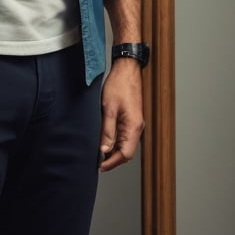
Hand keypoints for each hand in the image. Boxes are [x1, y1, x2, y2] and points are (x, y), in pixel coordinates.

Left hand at [99, 57, 143, 171]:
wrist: (127, 68)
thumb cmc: (119, 85)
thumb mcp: (109, 109)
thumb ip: (107, 131)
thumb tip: (103, 150)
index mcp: (133, 126)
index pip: (126, 154)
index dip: (112, 162)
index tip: (100, 166)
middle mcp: (137, 126)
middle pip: (126, 151)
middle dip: (112, 158)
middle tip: (97, 159)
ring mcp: (135, 122)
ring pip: (125, 143)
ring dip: (113, 148)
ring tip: (98, 149)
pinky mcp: (132, 117)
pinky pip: (125, 134)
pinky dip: (115, 139)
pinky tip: (105, 137)